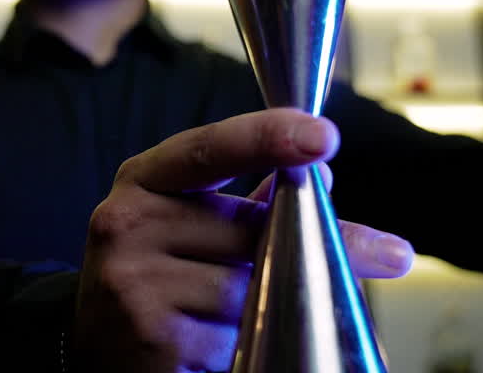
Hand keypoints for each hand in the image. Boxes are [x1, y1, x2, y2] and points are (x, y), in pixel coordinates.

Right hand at [73, 109, 412, 372]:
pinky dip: (259, 341)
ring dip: (284, 302)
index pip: (207, 149)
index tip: (324, 135)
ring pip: (254, 293)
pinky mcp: (155, 345)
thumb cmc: (150, 269)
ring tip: (285, 308)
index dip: (267, 137)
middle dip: (329, 246)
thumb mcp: (180, 217)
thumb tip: (322, 171)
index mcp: (142, 182)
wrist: (90, 346)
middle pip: (255, 234)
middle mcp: (129, 228)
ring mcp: (137, 289)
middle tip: (391, 254)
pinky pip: (240, 340)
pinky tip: (246, 338)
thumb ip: (246, 197)